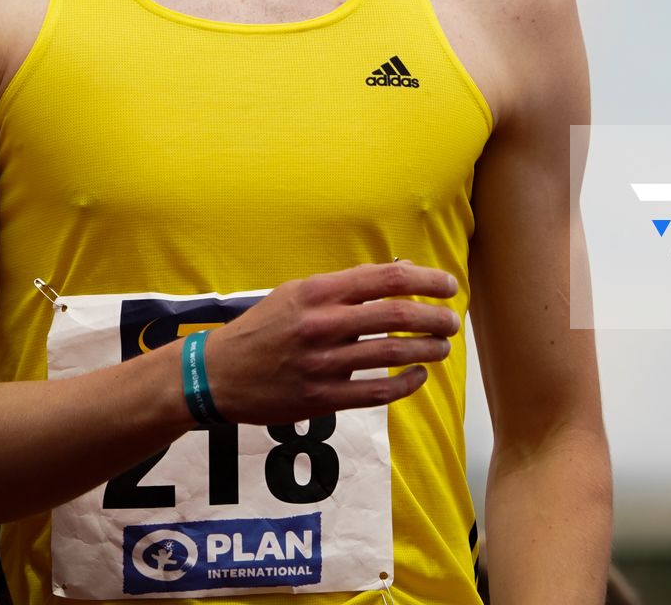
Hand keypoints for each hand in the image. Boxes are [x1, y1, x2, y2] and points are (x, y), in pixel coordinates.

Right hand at [200, 259, 460, 424]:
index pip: (387, 279)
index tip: (449, 286)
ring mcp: (322, 363)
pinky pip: (376, 392)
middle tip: (453, 322)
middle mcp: (322, 324)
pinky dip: (406, 383)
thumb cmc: (263, 327)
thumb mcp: (298, 292)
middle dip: (435, 318)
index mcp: (319, 292)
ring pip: (392, 354)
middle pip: (397, 315)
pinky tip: (418, 376)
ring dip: (427, 350)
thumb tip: (401, 271)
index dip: (426, 281)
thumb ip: (347, 285)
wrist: (217, 375)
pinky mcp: (321, 399)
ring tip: (442, 347)